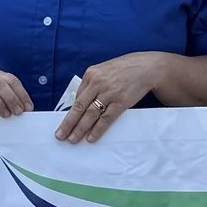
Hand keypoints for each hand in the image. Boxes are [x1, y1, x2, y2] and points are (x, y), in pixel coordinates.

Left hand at [54, 52, 172, 142]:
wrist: (146, 67)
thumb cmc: (124, 69)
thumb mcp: (104, 71)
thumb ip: (92, 84)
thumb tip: (81, 102)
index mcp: (91, 74)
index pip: (77, 97)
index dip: (69, 113)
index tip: (63, 124)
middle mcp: (98, 83)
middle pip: (79, 107)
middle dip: (68, 123)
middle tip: (60, 135)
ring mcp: (110, 93)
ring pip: (91, 114)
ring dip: (80, 129)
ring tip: (73, 139)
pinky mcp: (121, 102)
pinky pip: (106, 119)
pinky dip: (97, 129)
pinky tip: (91, 137)